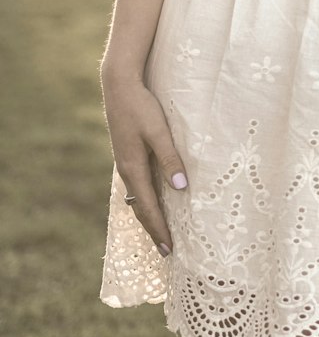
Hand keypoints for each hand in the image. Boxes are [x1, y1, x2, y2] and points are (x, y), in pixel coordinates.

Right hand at [101, 68, 187, 256]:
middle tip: (166, 250)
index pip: (148, 207)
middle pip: (140, 208)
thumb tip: (180, 186)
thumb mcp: (159, 131)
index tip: (169, 248)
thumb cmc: (142, 106)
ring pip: (137, 198)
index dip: (159, 228)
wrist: (119, 86)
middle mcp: (127, 170)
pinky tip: (152, 201)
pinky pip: (136, 186)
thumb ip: (170, 158)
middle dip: (154, 229)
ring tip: (159, 232)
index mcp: (133, 168)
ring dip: (149, 216)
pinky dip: (145, 200)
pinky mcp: (128, 155)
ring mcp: (126, 163)